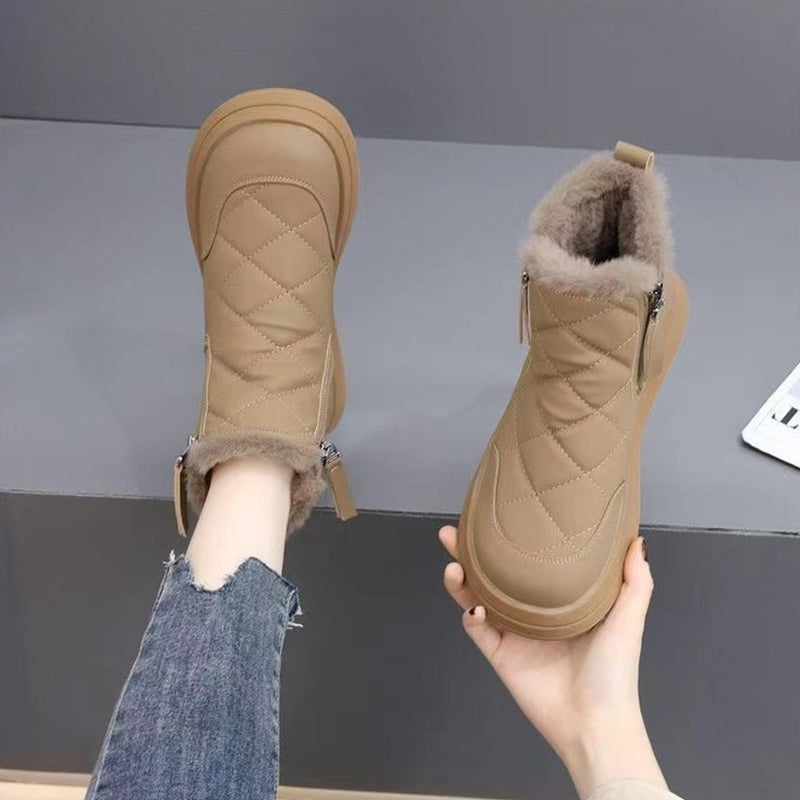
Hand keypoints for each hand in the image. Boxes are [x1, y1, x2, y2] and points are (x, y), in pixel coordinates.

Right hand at [440, 527, 666, 798]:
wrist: (596, 722)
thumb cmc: (615, 670)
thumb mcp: (628, 619)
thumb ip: (635, 581)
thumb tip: (637, 541)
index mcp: (558, 598)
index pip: (526, 560)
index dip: (509, 538)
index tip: (497, 513)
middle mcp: (530, 610)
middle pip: (491, 574)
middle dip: (468, 553)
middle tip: (452, 533)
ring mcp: (513, 632)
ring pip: (476, 598)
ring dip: (461, 581)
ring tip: (454, 566)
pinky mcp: (500, 655)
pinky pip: (477, 630)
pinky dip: (471, 616)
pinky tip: (475, 607)